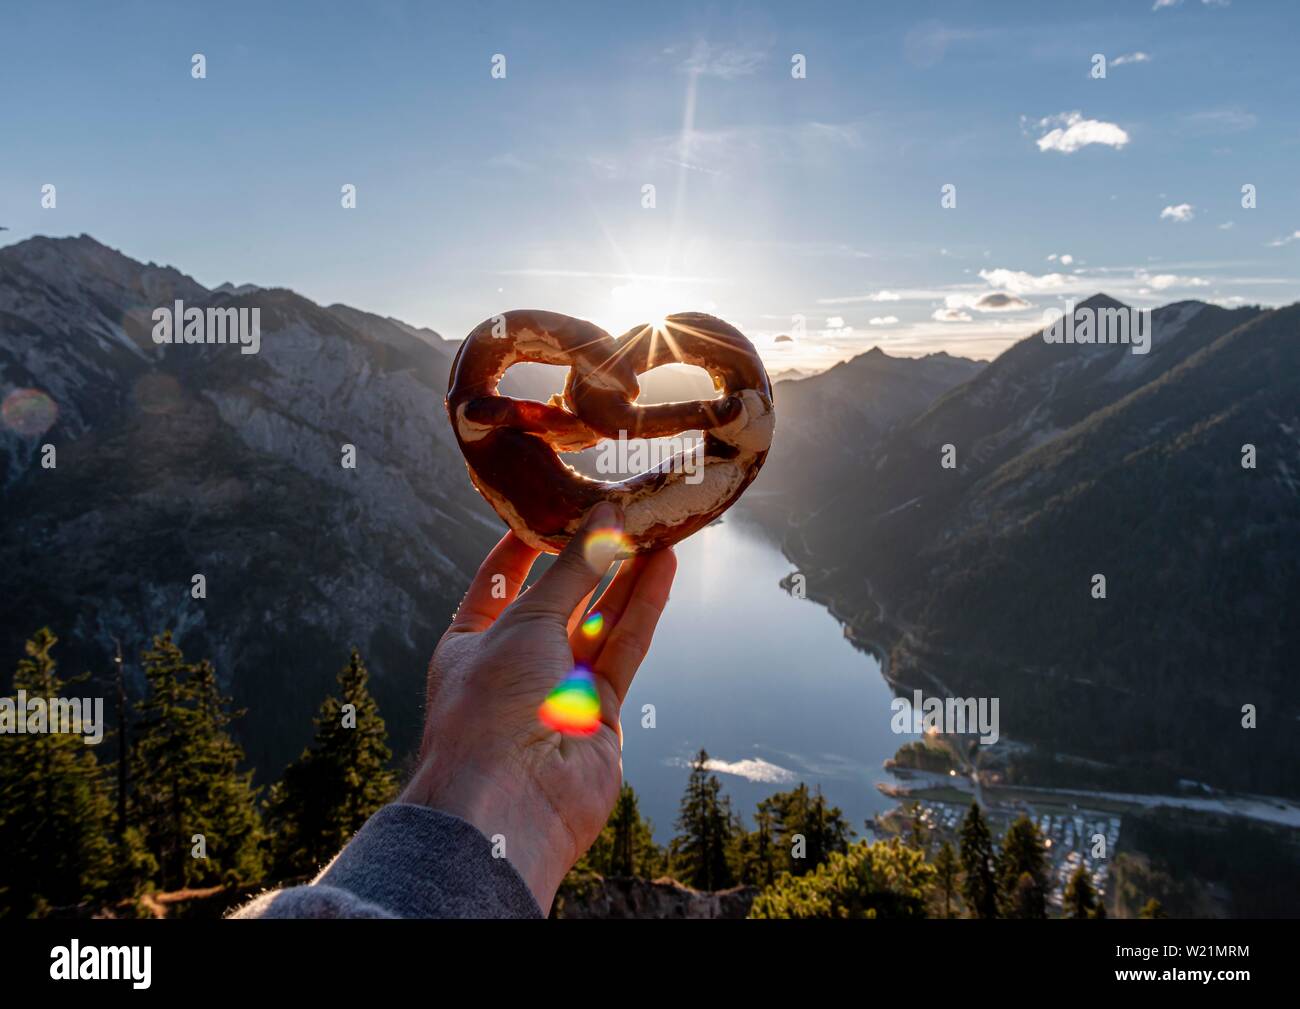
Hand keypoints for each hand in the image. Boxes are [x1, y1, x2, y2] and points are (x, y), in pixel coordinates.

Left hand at [399, 502, 675, 911]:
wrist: (508, 804)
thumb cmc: (489, 708)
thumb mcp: (526, 621)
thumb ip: (573, 569)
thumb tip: (603, 516)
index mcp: (472, 643)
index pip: (499, 581)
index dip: (526, 544)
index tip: (554, 505)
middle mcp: (514, 664)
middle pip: (559, 598)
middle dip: (590, 556)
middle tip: (623, 510)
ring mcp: (558, 689)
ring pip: (600, 620)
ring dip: (627, 575)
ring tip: (656, 527)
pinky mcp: (600, 710)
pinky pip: (624, 648)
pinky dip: (644, 608)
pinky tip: (663, 568)